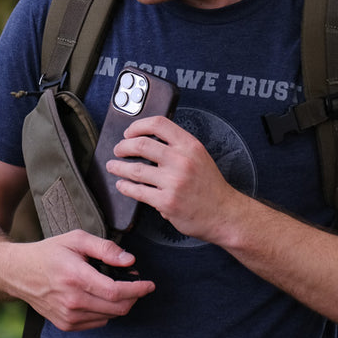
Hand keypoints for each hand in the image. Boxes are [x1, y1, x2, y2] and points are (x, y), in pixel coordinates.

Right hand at [16, 230, 154, 331]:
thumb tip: (129, 260)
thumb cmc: (49, 253)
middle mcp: (72, 301)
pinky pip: (98, 322)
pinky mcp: (66, 325)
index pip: (116, 291)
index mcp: (75, 277)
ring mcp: (68, 316)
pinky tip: (100, 296)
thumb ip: (105, 248)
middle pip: (117, 308)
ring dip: (120, 304)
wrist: (19, 273)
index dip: (138, 289)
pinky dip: (106, 311)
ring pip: (110, 317)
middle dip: (133, 296)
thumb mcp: (76, 239)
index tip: (149, 284)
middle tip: (136, 283)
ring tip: (116, 286)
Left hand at [106, 115, 237, 242]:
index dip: (138, 125)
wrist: (224, 213)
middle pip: (141, 144)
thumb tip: (148, 140)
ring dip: (118, 167)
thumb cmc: (210, 186)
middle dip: (123, 146)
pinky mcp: (166, 202)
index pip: (158, 124)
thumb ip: (178, 147)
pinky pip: (138, 192)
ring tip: (113, 167)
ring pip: (135, 170)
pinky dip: (125, 187)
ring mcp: (173, 182)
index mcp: (189, 145)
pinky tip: (122, 185)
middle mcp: (181, 160)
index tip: (129, 132)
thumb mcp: (199, 156)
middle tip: (118, 150)